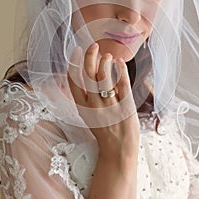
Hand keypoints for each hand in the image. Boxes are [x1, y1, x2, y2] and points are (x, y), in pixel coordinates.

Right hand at [68, 43, 139, 160]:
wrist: (118, 153)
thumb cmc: (104, 133)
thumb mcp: (89, 116)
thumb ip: (87, 98)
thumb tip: (89, 76)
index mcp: (82, 107)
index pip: (73, 80)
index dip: (74, 62)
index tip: (77, 50)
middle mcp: (93, 105)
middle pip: (88, 74)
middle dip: (89, 56)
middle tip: (93, 46)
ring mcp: (109, 106)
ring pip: (104, 77)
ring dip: (105, 62)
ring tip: (108, 55)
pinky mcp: (125, 107)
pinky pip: (122, 84)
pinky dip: (120, 70)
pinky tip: (120, 62)